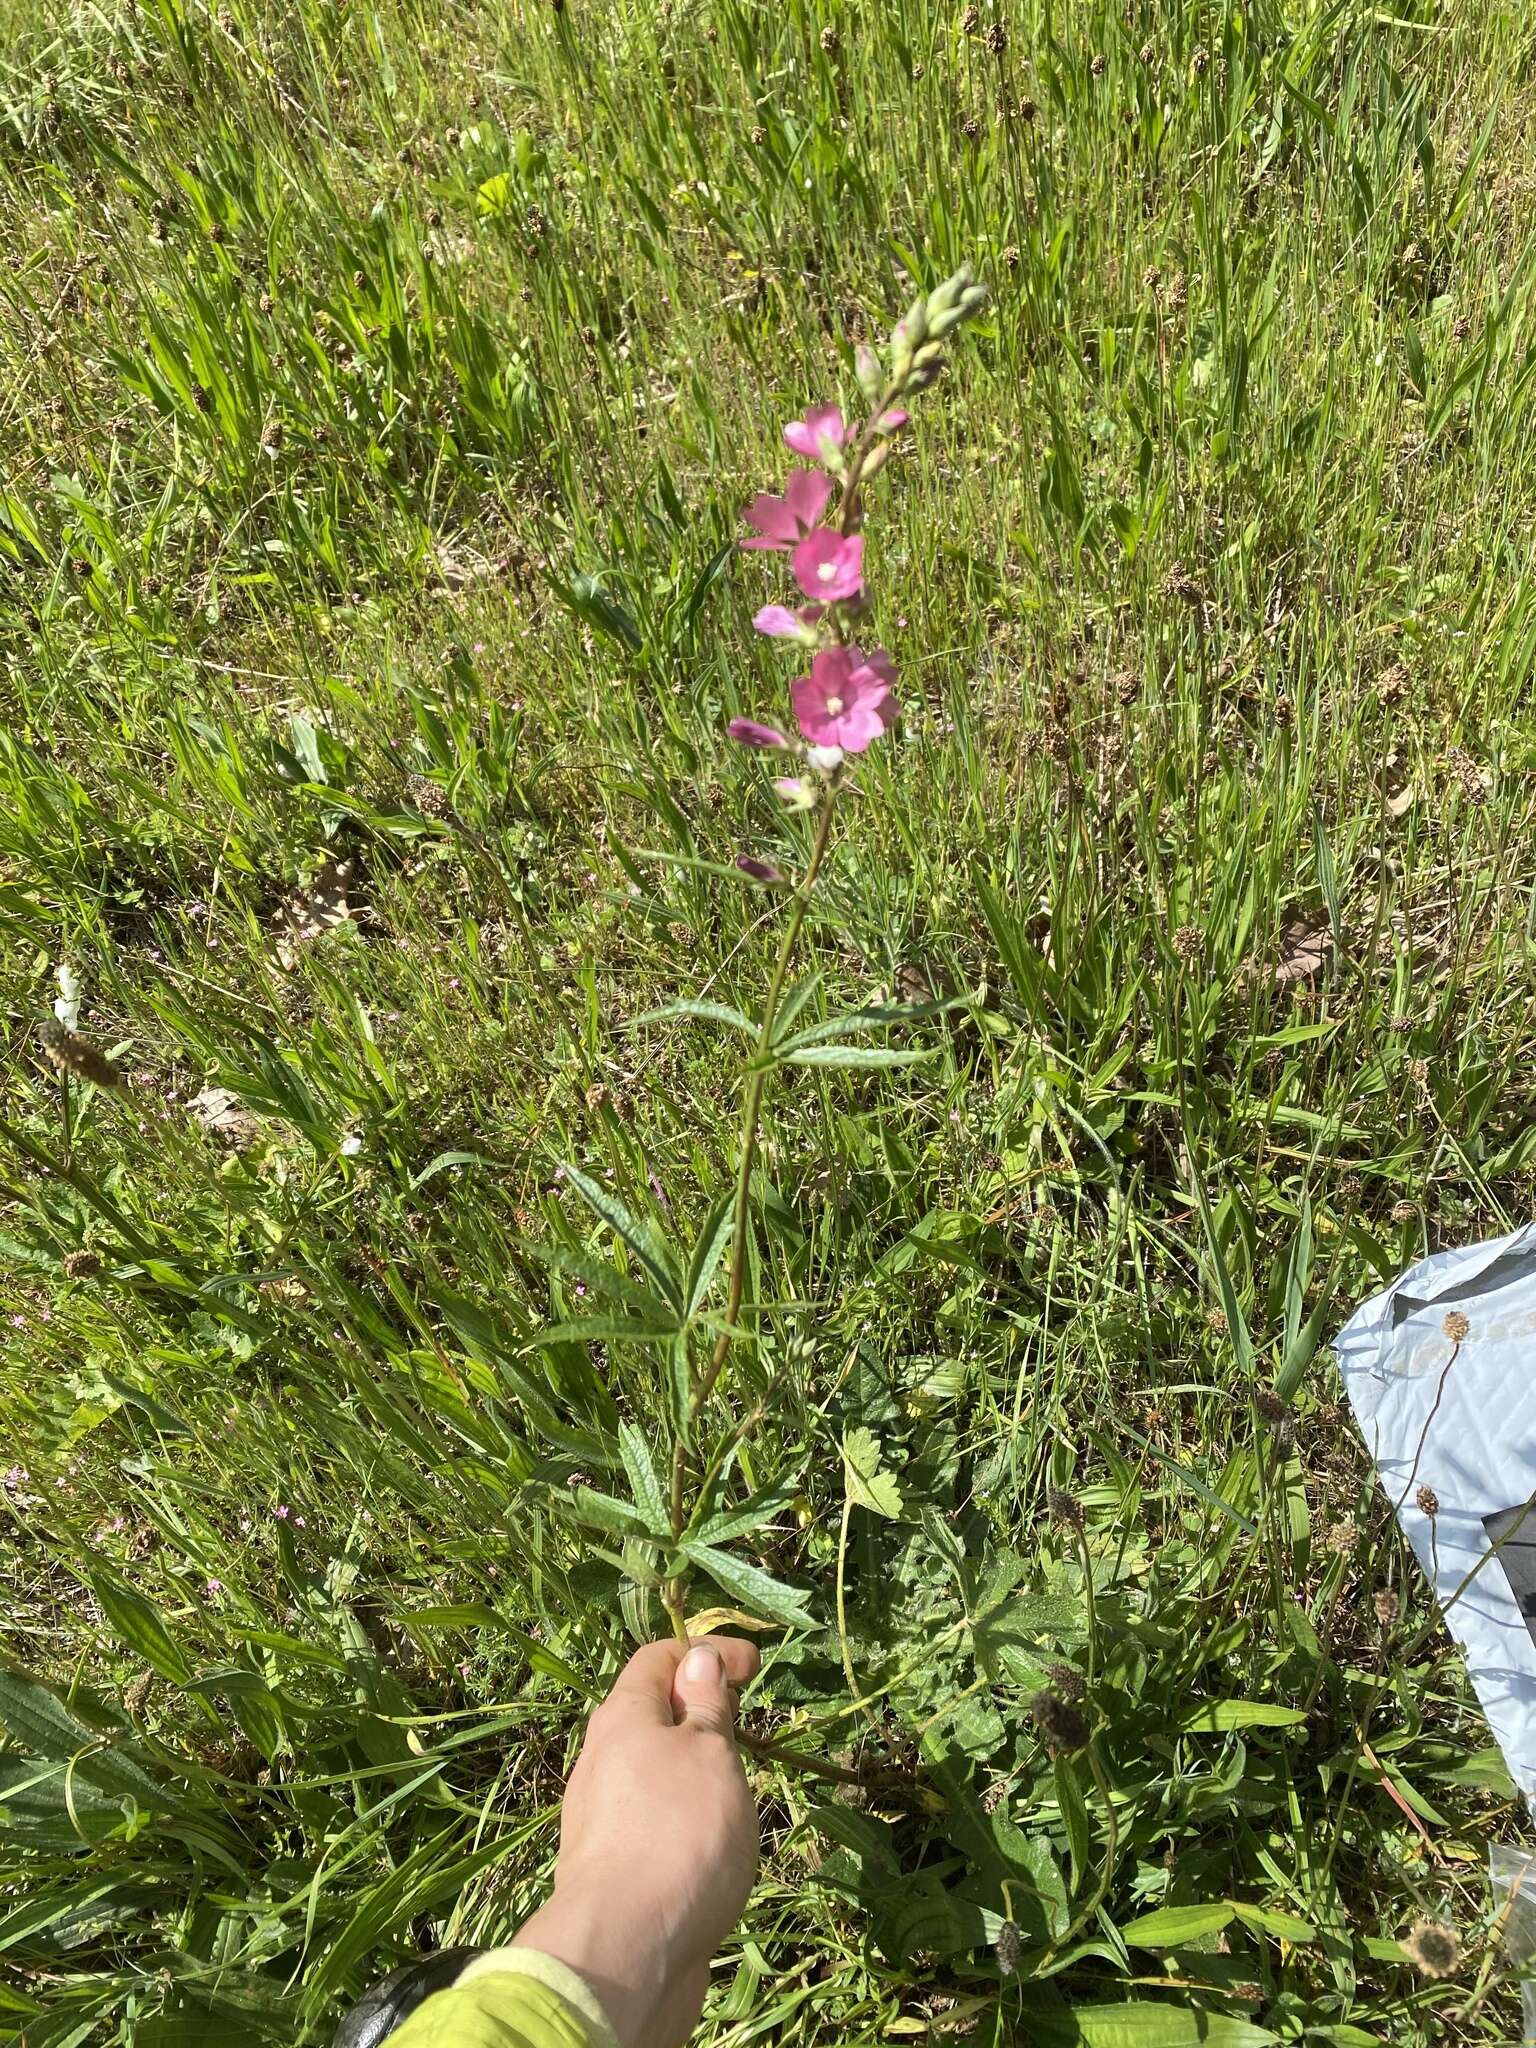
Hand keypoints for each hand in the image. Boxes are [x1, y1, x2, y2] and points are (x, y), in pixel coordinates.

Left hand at [512, 1638, 760, 2047]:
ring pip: (653, 1774)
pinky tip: (707, 1848)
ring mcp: (601, 1818)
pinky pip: (651, 1824)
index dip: (707, 1652)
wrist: (627, 1950)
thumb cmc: (679, 1833)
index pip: (658, 1657)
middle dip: (699, 1715)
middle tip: (745, 1730)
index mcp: (623, 1717)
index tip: (754, 1664)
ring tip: (734, 1795)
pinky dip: (682, 1819)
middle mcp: (601, 1760)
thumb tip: (697, 1660)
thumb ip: (705, 1706)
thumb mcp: (709, 1753)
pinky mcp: (611, 1869)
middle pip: (651, 1716)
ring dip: (693, 1772)